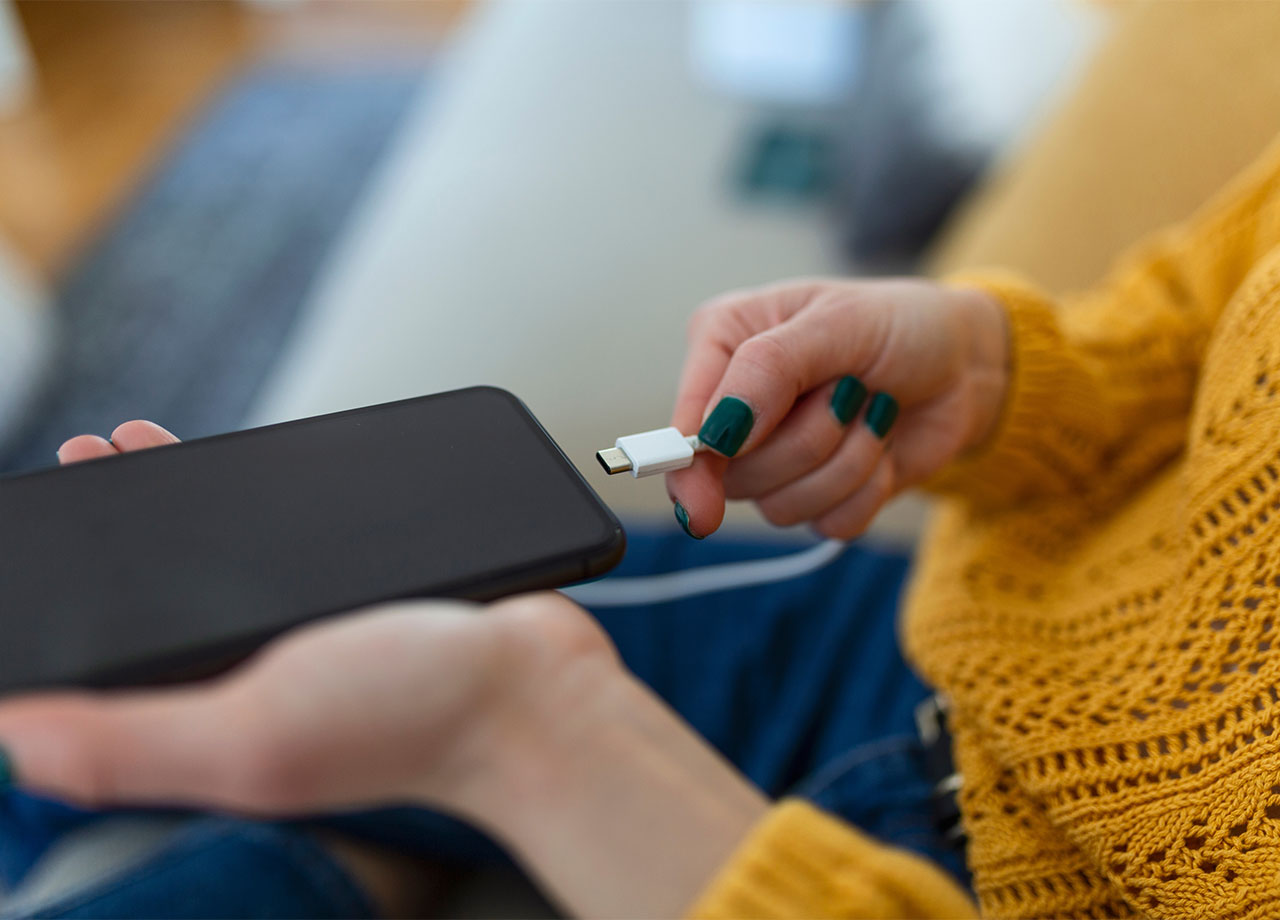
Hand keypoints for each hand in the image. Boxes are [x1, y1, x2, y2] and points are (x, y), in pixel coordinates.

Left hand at [0, 422, 767, 916]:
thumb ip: (127, 741)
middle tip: (95, 453)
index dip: (71, 582)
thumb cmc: (411, 719)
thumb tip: (7, 736)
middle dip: (122, 520)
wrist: (538, 683)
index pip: (113, 648)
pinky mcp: (371, 600)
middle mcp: (258, 673)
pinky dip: (277, 502)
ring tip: (147, 441)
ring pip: (236, 556)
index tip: (46, 513)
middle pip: (169, 590)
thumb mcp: (253, 734)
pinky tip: (270, 471)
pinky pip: (306, 542)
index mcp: (215, 710)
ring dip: (191, 497)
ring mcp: (316, 634)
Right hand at [666, 279, 1008, 537]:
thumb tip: (716, 431)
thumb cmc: (898, 323)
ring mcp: (778, 457)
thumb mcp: (839, 323)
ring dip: (847, 461)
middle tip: (849, 390)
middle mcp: (740, 407)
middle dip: (809, 440)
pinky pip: (829, 523)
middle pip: (738, 475)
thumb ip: (768, 369)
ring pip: (783, 506)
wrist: (965, 362)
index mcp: (725, 346)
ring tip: (871, 409)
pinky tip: (882, 445)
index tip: (701, 508)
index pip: (684, 424)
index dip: (690, 469)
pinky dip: (868, 487)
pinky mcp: (820, 494)